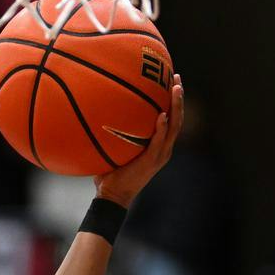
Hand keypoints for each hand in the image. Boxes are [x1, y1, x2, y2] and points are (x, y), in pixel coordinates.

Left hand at [94, 73, 184, 206]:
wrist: (112, 196)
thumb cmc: (110, 173)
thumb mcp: (114, 149)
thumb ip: (113, 133)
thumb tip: (96, 112)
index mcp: (158, 146)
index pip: (171, 119)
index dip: (173, 101)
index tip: (171, 82)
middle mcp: (163, 148)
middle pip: (177, 118)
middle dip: (178, 98)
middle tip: (176, 78)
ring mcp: (160, 155)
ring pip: (174, 127)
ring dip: (176, 107)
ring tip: (175, 90)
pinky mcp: (152, 161)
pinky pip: (159, 141)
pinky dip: (162, 129)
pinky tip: (162, 115)